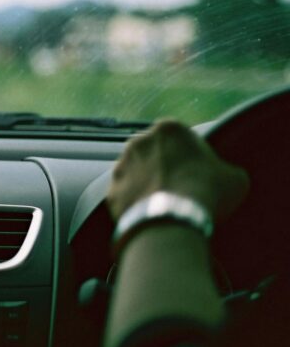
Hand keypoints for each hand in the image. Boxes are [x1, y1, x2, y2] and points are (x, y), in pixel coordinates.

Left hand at [107, 119, 248, 221]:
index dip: (191, 157)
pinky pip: (127, 196)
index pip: (180, 138)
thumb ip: (226, 170)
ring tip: (168, 205)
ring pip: (138, 174)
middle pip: (155, 154)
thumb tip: (226, 177)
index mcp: (169, 129)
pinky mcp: (112, 189)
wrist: (171, 217)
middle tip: (183, 189)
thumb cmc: (206, 190)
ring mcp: (122, 165)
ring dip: (149, 185)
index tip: (199, 173)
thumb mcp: (234, 178)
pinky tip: (152, 216)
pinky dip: (137, 205)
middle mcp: (139, 141)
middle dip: (166, 169)